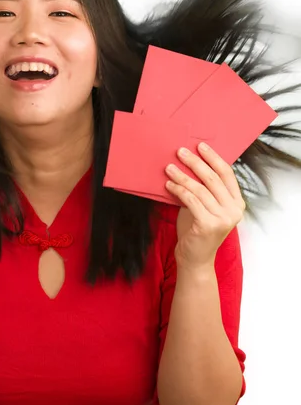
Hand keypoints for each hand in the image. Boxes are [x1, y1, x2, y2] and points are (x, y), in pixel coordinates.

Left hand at [164, 143, 244, 268]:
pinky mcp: (209, 224)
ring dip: (182, 176)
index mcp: (237, 202)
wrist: (194, 258)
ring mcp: (223, 218)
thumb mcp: (203, 206)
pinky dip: (178, 190)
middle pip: (213, 178)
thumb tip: (187, 163)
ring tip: (169, 168)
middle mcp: (234, 210)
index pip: (227, 174)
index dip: (213, 158)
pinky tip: (168, 184)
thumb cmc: (196, 230)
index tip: (200, 145)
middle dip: (195, 162)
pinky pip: (191, 200)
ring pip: (199, 189)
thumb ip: (202, 189)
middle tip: (180, 152)